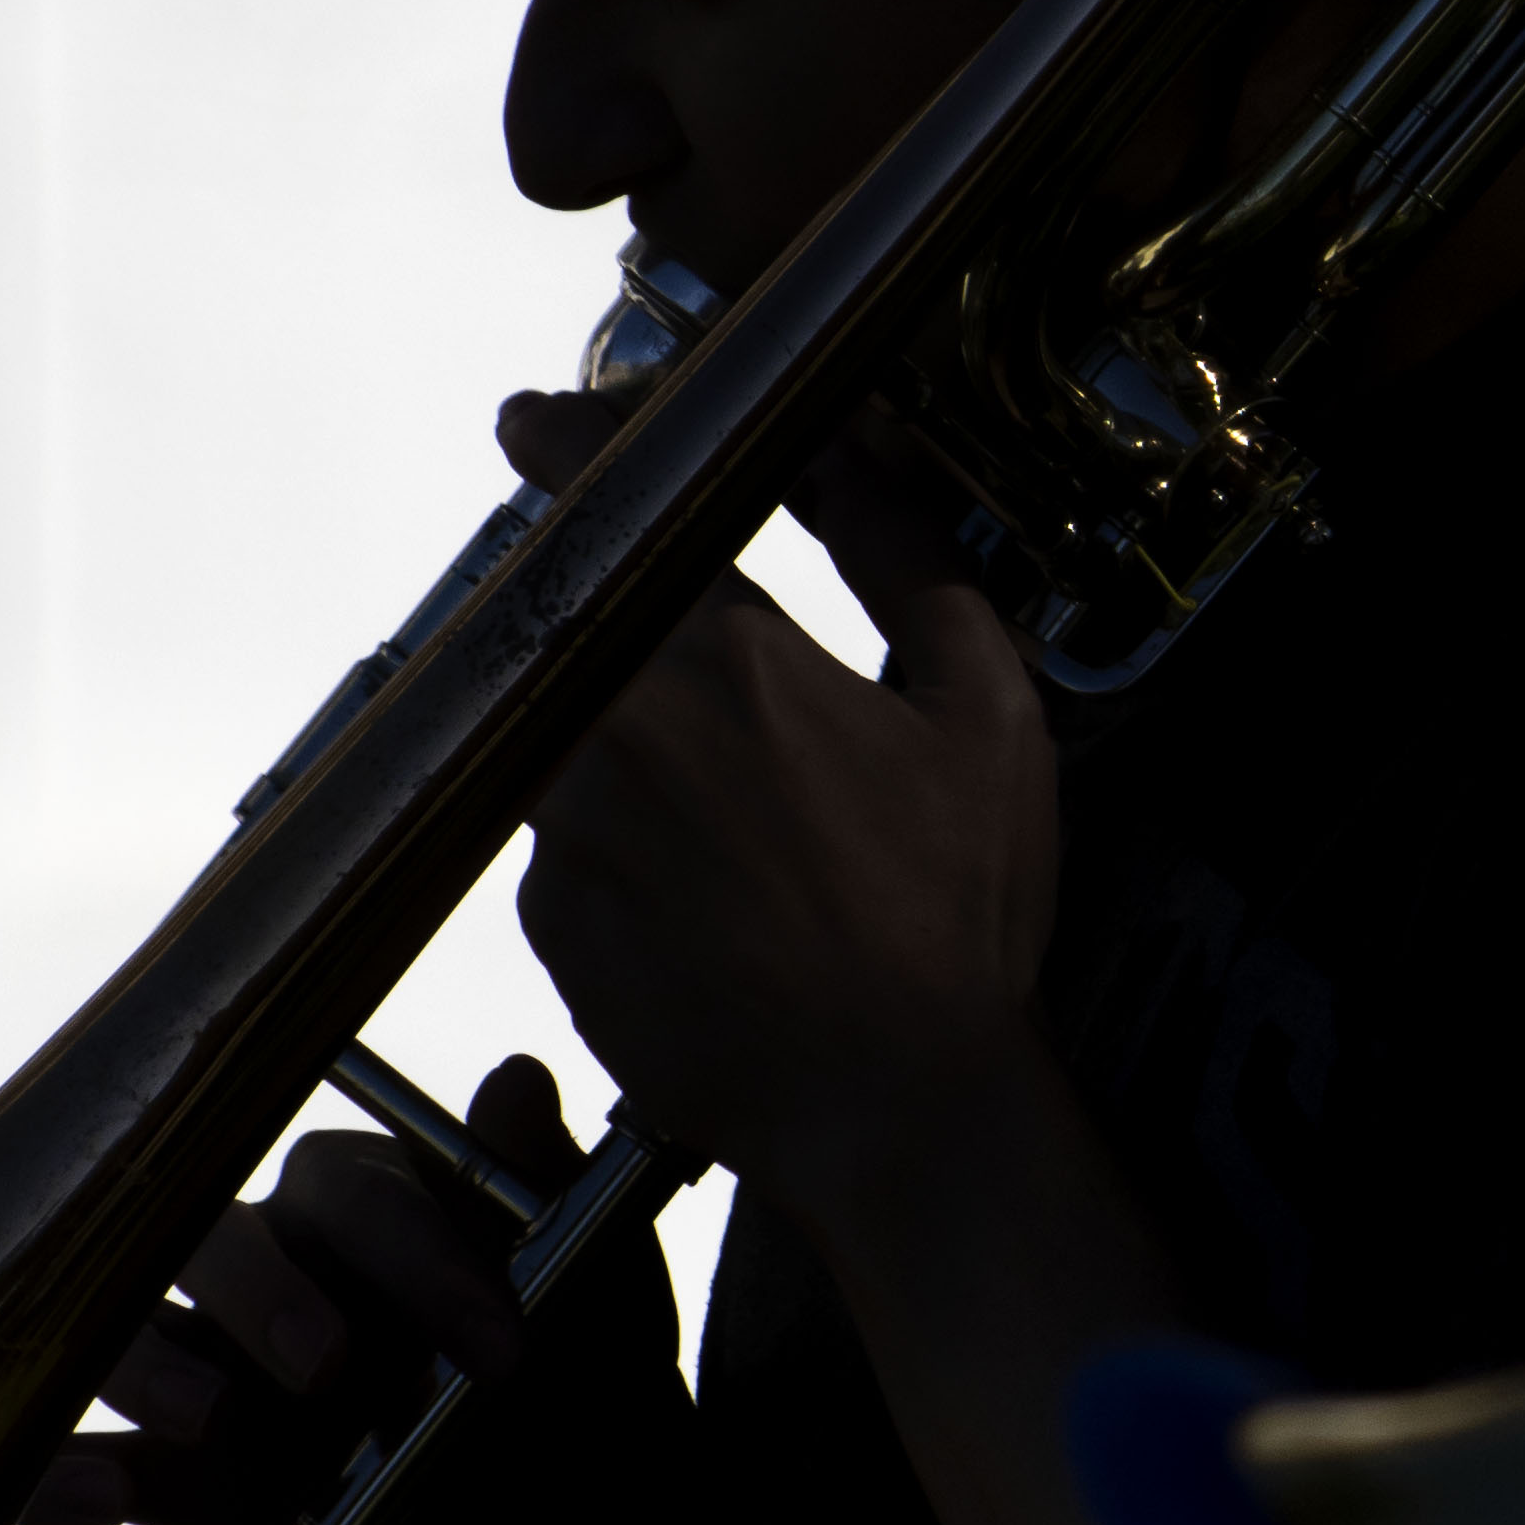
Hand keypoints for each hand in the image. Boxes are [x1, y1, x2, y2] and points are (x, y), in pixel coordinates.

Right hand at [25, 1051, 677, 1524]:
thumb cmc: (579, 1363)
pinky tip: (87, 1499)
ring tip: (210, 1419)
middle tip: (330, 1370)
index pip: (354, 1197)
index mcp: (356, 1198)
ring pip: (121, 1332)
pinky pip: (82, 1457)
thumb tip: (518, 1077)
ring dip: (152, 1367)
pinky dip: (58, 1475)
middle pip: (209, 1239)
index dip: (420, 1263)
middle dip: (262, 1294)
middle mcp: (258, 1259)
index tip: (504, 1347)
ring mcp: (200, 1359)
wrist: (568, 1506)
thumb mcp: (592, 1279)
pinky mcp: (167, 1465)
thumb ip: (541, 1183)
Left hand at [510, 406, 1063, 1203]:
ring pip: (567, 738)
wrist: (895, 1102)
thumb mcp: (987, 706)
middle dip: (621, 629)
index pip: (616, 503)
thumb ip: (905, 550)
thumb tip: (850, 442)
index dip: (571, 443)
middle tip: (722, 699)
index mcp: (729, 658)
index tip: (538, 421)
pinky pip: (566, 847)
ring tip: (747, 835)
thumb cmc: (959, 912)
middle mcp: (619, 731)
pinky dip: (623, 853)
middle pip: (574, 623)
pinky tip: (720, 908)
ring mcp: (568, 831)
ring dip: (629, 754)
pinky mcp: (549, 921)